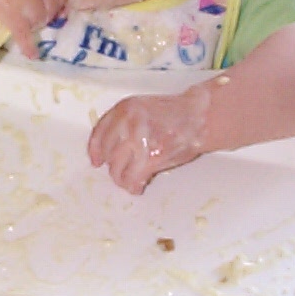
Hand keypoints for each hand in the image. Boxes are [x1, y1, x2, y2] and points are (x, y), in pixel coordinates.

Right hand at [0, 0, 69, 57]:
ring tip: (24, 21)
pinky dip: (28, 46)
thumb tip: (61, 6)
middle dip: (46, 12)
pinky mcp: (12, 14)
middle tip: (35, 13)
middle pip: (53, 6)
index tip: (56, 6)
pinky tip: (33, 55)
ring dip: (34, 24)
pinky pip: (24, 34)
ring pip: (40, 20)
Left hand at [87, 88, 210, 194]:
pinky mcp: (151, 157)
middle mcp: (128, 123)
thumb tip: (109, 150)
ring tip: (130, 181)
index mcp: (124, 108)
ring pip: (117, 169)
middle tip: (120, 174)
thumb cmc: (174, 114)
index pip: (99, 133)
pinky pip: (132, 179)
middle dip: (113, 168)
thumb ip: (124, 124)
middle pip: (107, 154)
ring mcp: (139, 140)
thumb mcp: (142, 109)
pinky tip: (138, 187)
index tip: (96, 162)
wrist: (199, 117)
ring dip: (122, 180)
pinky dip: (133, 186)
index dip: (95, 151)